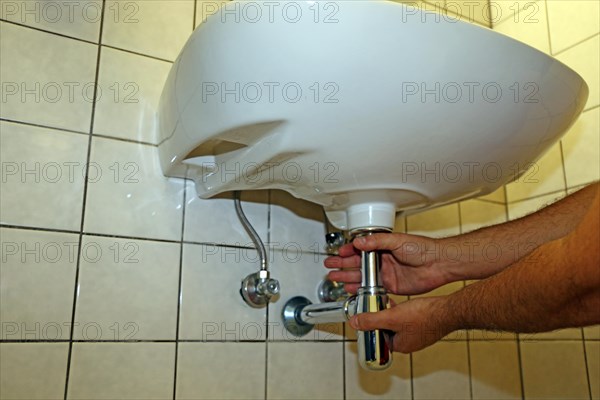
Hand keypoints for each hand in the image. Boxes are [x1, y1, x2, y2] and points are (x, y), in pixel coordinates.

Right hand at [324, 233, 454, 294]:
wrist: (439, 264)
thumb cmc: (423, 249)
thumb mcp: (398, 241)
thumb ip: (377, 242)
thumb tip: (359, 242)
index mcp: (383, 246)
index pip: (360, 248)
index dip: (348, 251)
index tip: (337, 254)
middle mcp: (383, 259)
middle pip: (357, 263)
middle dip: (342, 265)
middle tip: (330, 266)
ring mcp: (386, 273)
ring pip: (362, 276)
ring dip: (348, 277)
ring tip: (335, 278)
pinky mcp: (391, 285)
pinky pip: (372, 288)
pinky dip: (360, 289)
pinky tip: (351, 289)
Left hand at [348, 296, 455, 352]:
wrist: (448, 310)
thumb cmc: (425, 316)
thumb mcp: (391, 317)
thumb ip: (371, 320)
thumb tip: (355, 323)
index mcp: (400, 346)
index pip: (378, 338)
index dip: (371, 326)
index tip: (367, 316)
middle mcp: (410, 343)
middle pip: (387, 331)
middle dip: (381, 318)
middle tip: (377, 307)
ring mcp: (418, 334)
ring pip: (397, 324)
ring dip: (392, 314)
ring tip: (388, 304)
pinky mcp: (424, 325)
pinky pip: (408, 320)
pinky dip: (403, 312)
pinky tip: (402, 304)